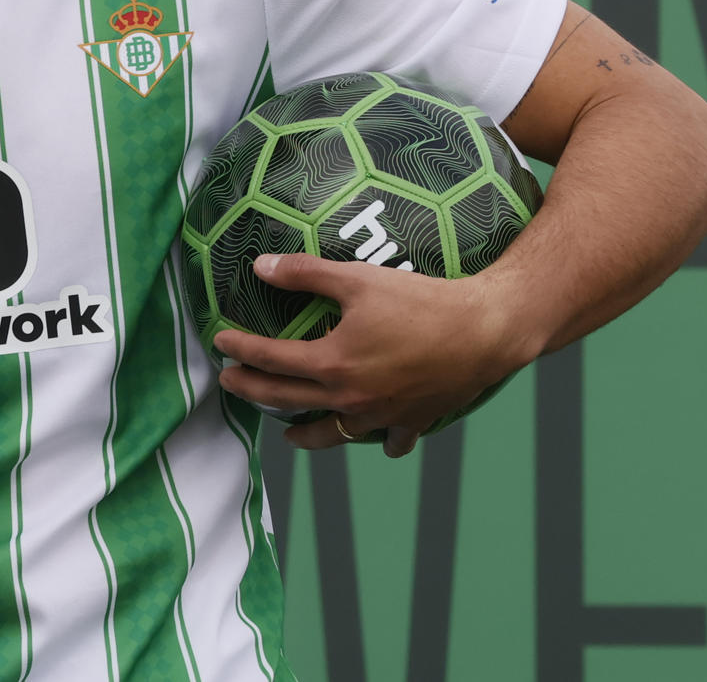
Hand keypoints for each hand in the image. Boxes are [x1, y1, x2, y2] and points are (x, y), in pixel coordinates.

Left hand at [212, 252, 533, 457]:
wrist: (487, 330)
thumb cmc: (421, 300)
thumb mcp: (356, 278)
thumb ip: (304, 273)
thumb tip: (259, 267)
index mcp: (332, 363)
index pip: (270, 360)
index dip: (240, 350)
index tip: (220, 344)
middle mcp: (352, 397)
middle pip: (287, 401)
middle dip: (252, 391)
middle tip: (230, 383)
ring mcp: (383, 415)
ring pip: (334, 434)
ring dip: (306, 433)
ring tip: (289, 432)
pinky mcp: (414, 421)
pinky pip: (389, 440)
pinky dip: (378, 439)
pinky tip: (372, 434)